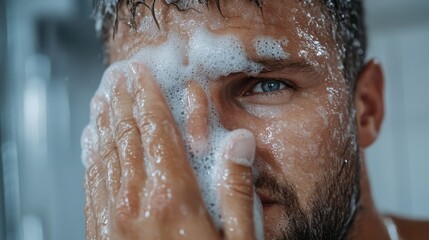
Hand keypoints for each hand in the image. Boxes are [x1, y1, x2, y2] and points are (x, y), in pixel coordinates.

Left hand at [81, 63, 257, 239]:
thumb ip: (238, 191)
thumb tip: (240, 142)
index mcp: (173, 197)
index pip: (158, 130)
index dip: (149, 96)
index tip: (140, 73)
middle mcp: (138, 202)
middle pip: (127, 136)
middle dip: (123, 101)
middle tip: (118, 77)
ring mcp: (115, 217)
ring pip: (106, 156)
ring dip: (104, 123)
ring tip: (102, 100)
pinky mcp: (102, 231)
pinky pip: (94, 184)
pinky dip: (93, 157)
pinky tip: (91, 144)